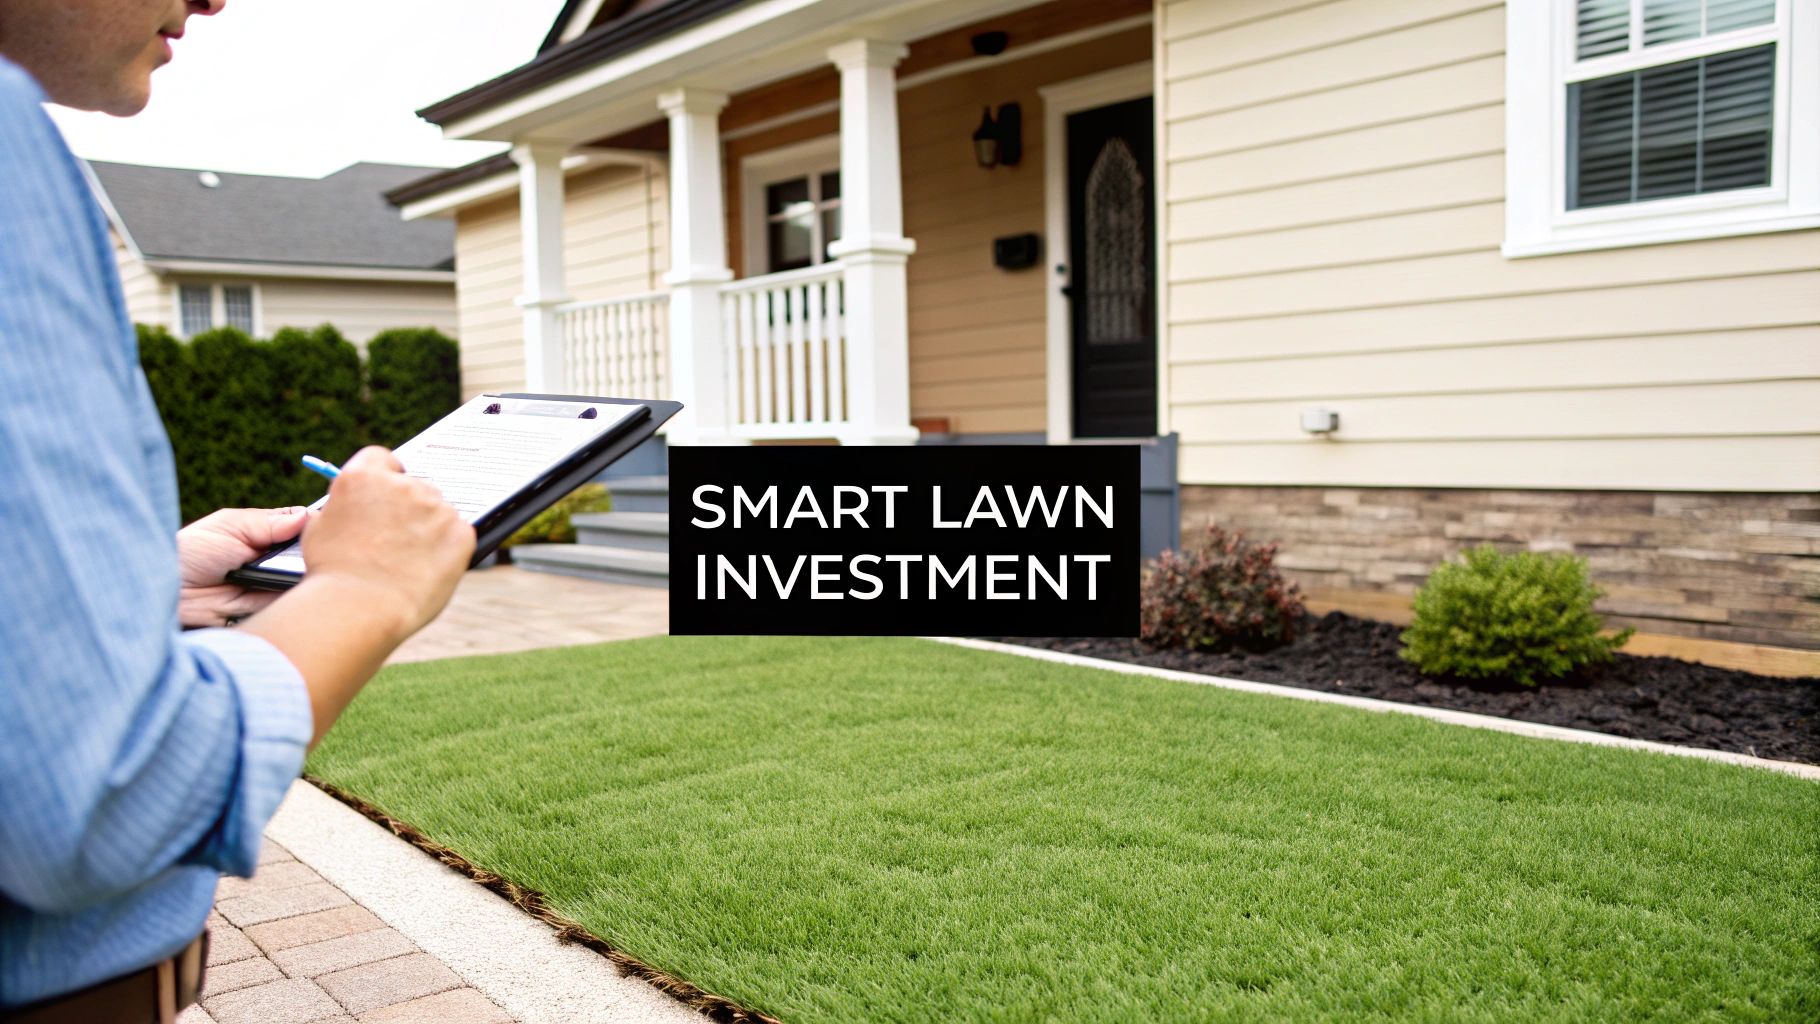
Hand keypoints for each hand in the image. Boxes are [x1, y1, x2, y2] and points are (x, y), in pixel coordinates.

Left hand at [177, 506, 311, 627]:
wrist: (168, 593)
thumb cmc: (191, 552)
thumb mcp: (230, 525)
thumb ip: (269, 521)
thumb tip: (307, 515)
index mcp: (264, 534)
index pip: (302, 526)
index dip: (315, 525)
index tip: (325, 525)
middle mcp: (272, 559)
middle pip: (310, 553)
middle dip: (315, 551)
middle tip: (314, 550)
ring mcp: (272, 584)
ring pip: (305, 578)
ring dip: (306, 573)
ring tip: (304, 570)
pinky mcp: (268, 608)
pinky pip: (292, 602)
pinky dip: (297, 596)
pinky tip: (298, 589)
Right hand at [297, 446, 474, 642]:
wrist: (358, 606)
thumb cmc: (332, 574)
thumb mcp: (319, 528)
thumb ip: (343, 507)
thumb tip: (353, 506)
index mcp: (364, 476)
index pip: (382, 459)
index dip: (384, 478)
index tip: (385, 497)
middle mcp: (403, 484)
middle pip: (414, 487)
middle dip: (409, 509)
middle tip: (397, 542)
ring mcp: (436, 507)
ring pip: (439, 513)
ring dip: (430, 530)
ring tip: (408, 563)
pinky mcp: (461, 532)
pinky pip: (459, 536)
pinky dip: (449, 551)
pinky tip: (428, 570)